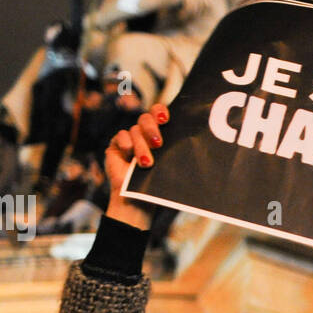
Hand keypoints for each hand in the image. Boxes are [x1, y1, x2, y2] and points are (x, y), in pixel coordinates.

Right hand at [104, 102, 168, 230]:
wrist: (140, 201)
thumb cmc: (157, 184)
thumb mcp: (169, 166)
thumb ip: (175, 151)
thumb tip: (196, 143)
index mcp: (160, 133)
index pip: (159, 113)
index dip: (160, 112)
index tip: (165, 119)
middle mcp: (144, 133)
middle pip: (146, 118)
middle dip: (151, 129)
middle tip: (158, 144)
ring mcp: (129, 138)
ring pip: (135, 130)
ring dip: (141, 147)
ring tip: (147, 164)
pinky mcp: (116, 146)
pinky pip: (121, 136)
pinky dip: (126, 145)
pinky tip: (129, 156)